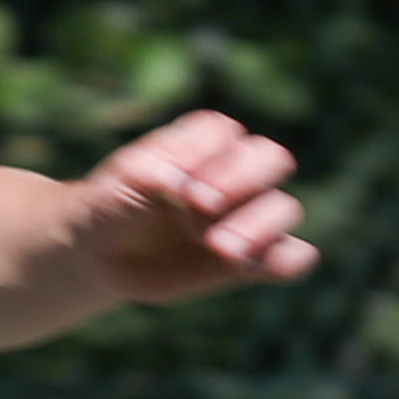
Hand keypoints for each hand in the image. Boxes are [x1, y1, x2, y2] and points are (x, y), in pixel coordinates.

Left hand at [69, 109, 312, 307]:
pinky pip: (296, 258)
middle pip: (273, 158)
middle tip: (198, 202)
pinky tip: (248, 265)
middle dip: (242, 178)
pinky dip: (287, 261)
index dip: (203, 152)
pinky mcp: (253, 260)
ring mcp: (249, 217)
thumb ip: (151, 173)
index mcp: (207, 143)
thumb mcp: (121, 183)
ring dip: (257, 224)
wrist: (102, 255)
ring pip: (285, 208)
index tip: (169, 178)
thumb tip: (181, 183)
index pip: (226, 133)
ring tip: (217, 245)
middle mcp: (238, 174)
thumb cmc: (114, 206)